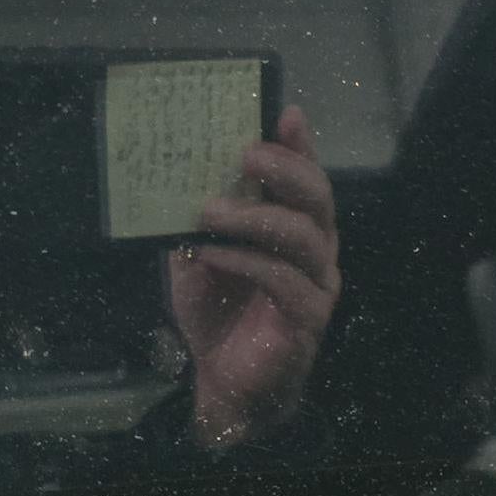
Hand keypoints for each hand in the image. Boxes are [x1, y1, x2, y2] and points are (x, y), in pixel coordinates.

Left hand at [167, 106, 339, 447]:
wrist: (223, 381)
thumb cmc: (218, 312)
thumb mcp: (198, 255)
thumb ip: (200, 219)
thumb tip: (177, 173)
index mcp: (296, 228)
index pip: (306, 178)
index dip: (301, 146)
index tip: (285, 114)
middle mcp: (317, 250)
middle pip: (318, 199)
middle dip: (285, 170)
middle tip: (246, 154)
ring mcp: (318, 285)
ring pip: (303, 238)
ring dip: (255, 217)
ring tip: (210, 211)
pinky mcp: (308, 319)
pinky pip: (283, 281)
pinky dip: (245, 262)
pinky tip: (211, 254)